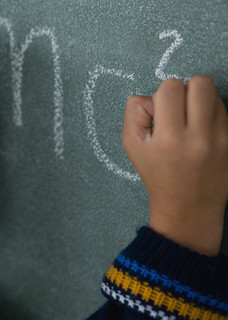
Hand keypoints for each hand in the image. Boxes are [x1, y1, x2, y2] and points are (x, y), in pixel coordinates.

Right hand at [122, 76, 227, 255]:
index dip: (163, 94)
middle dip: (186, 89)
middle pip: (200, 82)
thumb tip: (154, 95)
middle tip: (179, 108)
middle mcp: (198, 138)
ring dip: (200, 100)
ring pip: (215, 93)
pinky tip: (203, 130)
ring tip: (191, 120)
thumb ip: (135, 112)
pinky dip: (212, 113)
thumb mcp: (131, 145)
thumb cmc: (157, 173)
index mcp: (168, 139)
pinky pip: (225, 109)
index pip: (171, 87)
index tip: (161, 111)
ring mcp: (222, 139)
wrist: (188, 205)